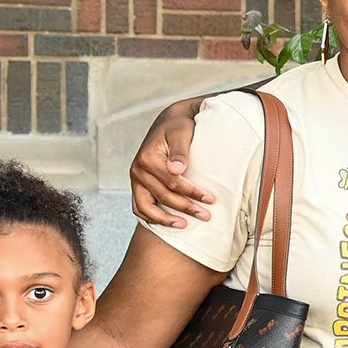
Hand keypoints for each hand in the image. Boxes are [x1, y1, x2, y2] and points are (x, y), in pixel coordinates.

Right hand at [129, 98, 211, 227]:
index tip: (211, 199)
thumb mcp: (181, 133)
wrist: (169, 122)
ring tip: (185, 225)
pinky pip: (140, 207)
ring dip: (165, 220)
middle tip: (206, 215)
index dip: (193, 193)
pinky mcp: (138, 185)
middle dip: (186, 207)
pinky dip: (152, 218)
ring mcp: (136, 179)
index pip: (172, 182)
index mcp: (148, 158)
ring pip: (146, 207)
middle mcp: (138, 170)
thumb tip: (177, 169)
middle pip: (163, 196)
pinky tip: (170, 222)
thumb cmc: (178, 127)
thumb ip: (180, 151)